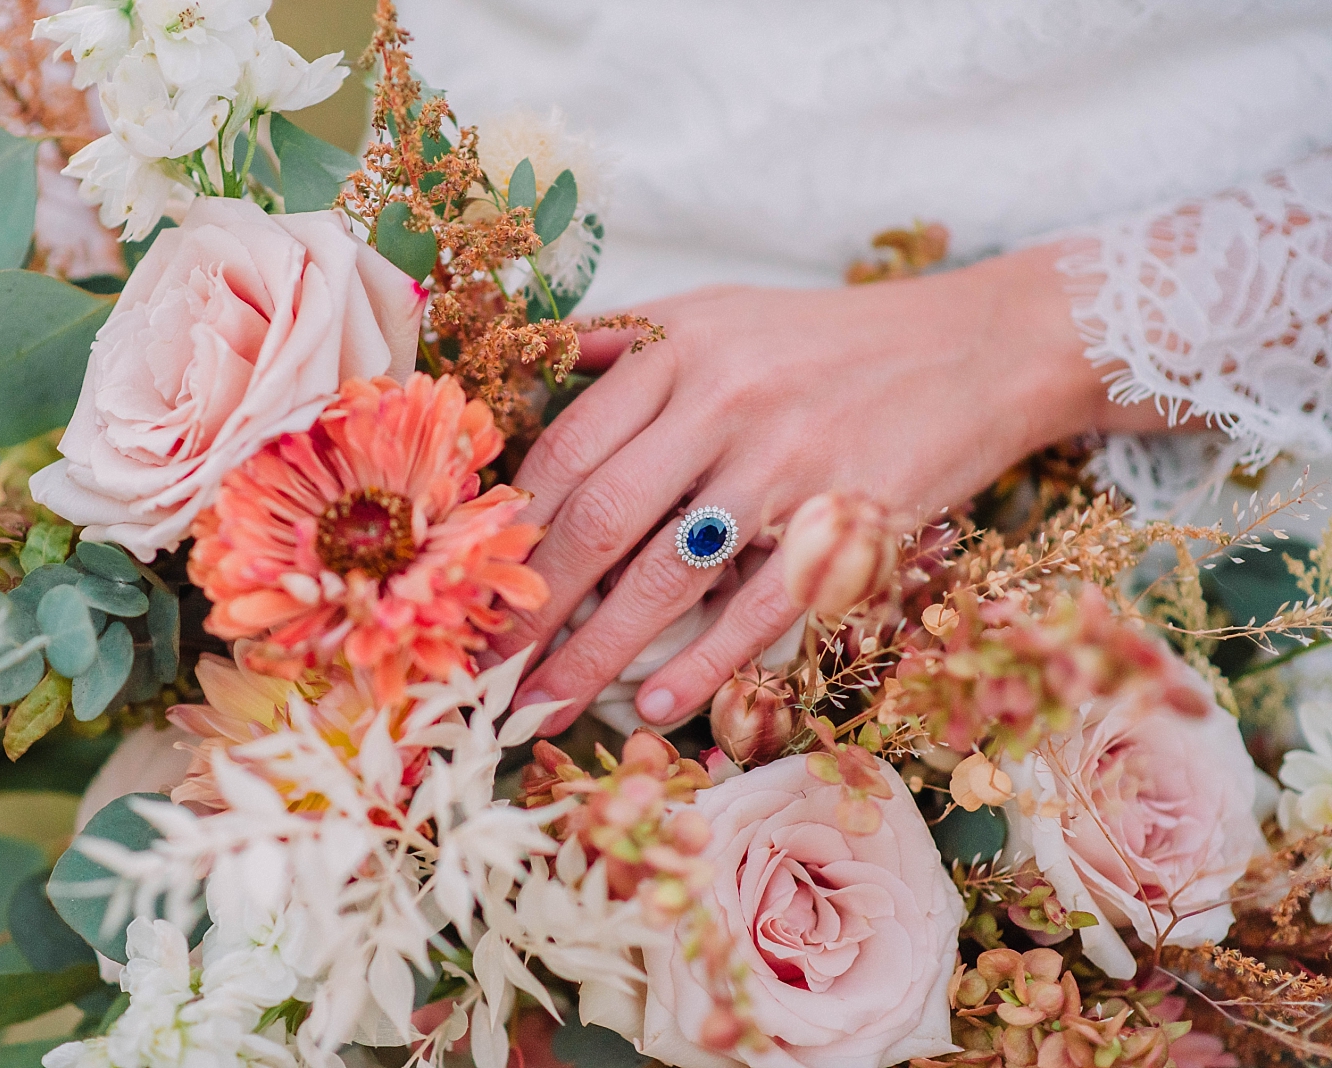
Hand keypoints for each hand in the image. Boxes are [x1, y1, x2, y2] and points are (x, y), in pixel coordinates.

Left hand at [498, 241, 1168, 733]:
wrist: (979, 344)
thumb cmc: (833, 340)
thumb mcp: (721, 311)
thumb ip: (628, 342)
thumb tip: (533, 367)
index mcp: (679, 351)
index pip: (568, 446)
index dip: (511, 524)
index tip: (472, 584)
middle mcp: (724, 402)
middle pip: (600, 517)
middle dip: (531, 603)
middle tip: (483, 669)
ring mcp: (789, 465)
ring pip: (668, 574)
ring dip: (593, 655)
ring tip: (540, 711)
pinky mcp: (850, 523)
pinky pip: (761, 607)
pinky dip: (704, 665)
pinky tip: (656, 709)